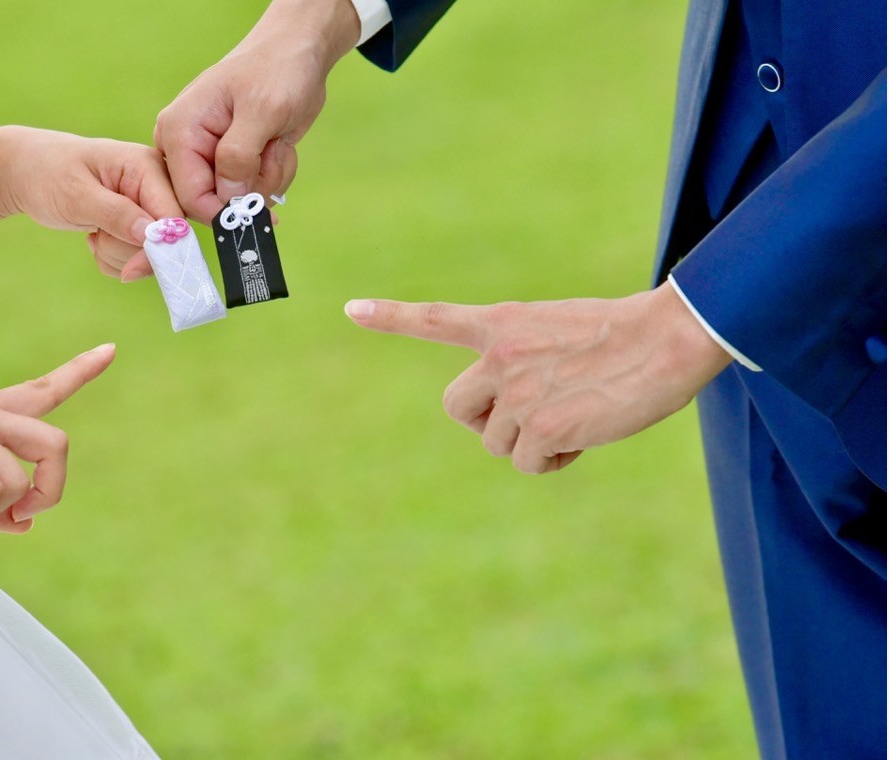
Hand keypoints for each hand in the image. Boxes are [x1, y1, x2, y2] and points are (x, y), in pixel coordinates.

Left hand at [0, 126, 182, 282]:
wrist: (27, 171)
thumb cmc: (46, 173)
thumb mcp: (76, 194)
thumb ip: (115, 214)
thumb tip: (152, 236)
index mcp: (146, 166)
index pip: (172, 218)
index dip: (157, 250)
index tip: (129, 270)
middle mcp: (156, 184)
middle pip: (164, 240)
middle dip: (128, 250)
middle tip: (97, 236)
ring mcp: (148, 203)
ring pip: (150, 253)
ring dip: (117, 255)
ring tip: (93, 232)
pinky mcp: (140, 221)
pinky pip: (138, 257)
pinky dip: (115, 258)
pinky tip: (97, 237)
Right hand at [154, 0, 360, 223]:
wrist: (296, 54)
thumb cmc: (277, 70)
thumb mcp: (262, 111)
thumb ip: (239, 156)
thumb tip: (227, 198)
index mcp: (180, 130)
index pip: (189, 196)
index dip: (223, 210)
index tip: (257, 205)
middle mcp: (187, 146)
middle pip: (213, 202)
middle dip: (251, 188)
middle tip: (271, 154)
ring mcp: (210, 155)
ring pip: (237, 200)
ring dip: (267, 179)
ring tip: (275, 143)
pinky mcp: (232, 161)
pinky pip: (252, 190)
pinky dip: (272, 174)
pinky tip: (276, 145)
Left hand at [345, 285, 732, 473]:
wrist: (670, 337)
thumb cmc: (627, 334)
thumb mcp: (560, 330)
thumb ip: (524, 359)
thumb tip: (518, 415)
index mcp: (504, 324)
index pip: (434, 318)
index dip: (390, 317)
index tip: (350, 310)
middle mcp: (499, 357)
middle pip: (456, 408)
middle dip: (482, 422)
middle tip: (523, 420)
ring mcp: (517, 394)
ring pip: (497, 442)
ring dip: (530, 443)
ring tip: (575, 420)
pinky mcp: (542, 429)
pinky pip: (529, 464)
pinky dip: (553, 462)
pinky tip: (584, 438)